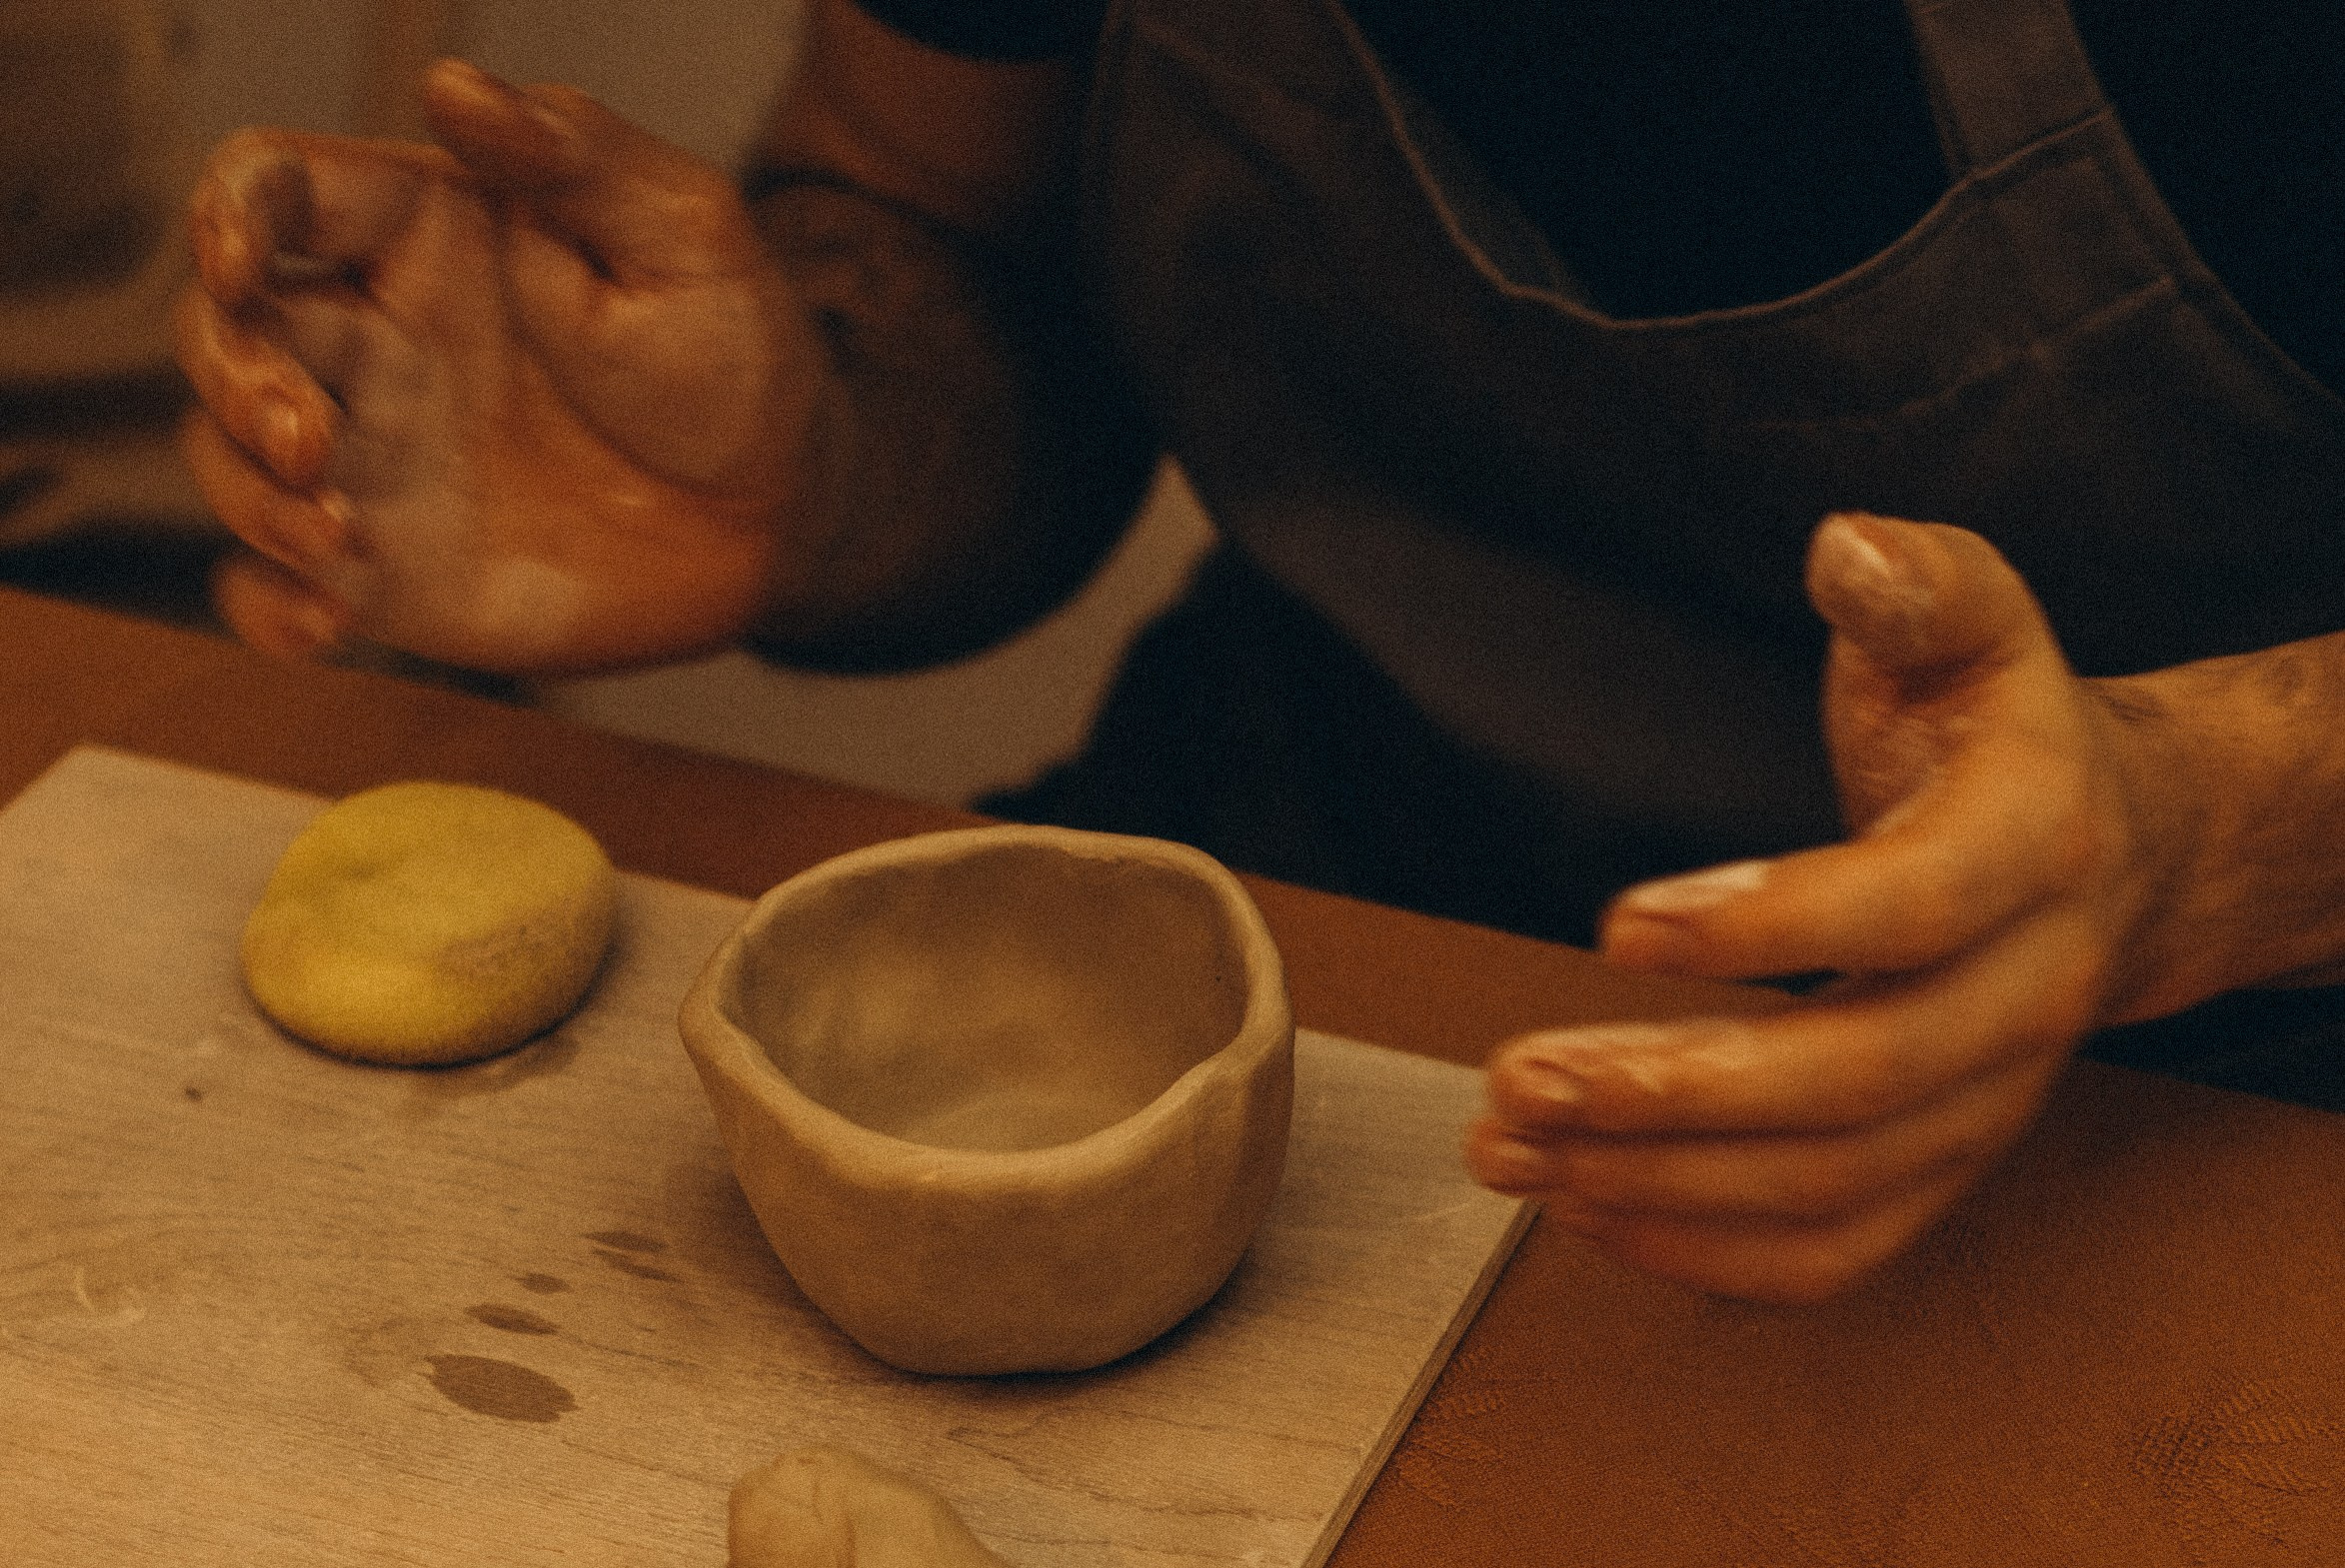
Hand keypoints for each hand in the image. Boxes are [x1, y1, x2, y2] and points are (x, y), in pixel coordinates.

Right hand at [174, 60, 832, 673]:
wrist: (782, 514)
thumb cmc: (736, 358)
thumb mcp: (683, 233)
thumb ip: (574, 155)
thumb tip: (457, 87)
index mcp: (425, 237)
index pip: (278, 192)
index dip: (229, 209)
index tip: (238, 255)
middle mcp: (378, 342)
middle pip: (227, 331)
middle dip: (232, 375)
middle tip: (307, 434)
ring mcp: (375, 459)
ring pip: (230, 460)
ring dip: (249, 496)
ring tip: (337, 532)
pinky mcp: (390, 569)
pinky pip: (276, 587)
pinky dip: (270, 606)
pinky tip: (330, 619)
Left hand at [1466, 513, 2182, 1301]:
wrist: (2115, 855)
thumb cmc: (2000, 735)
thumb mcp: (1974, 624)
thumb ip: (1918, 583)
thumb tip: (1848, 545)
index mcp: (2033, 845)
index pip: (1907, 910)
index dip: (1765, 925)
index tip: (1616, 922)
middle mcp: (2026, 995)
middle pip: (1857, 1081)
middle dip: (1673, 1093)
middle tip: (1520, 1076)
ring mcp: (1989, 1103)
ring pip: (1833, 1186)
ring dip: (1660, 1186)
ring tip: (1513, 1150)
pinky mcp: (1941, 1167)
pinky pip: (1838, 1250)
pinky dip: (1709, 1254)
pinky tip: (1588, 1211)